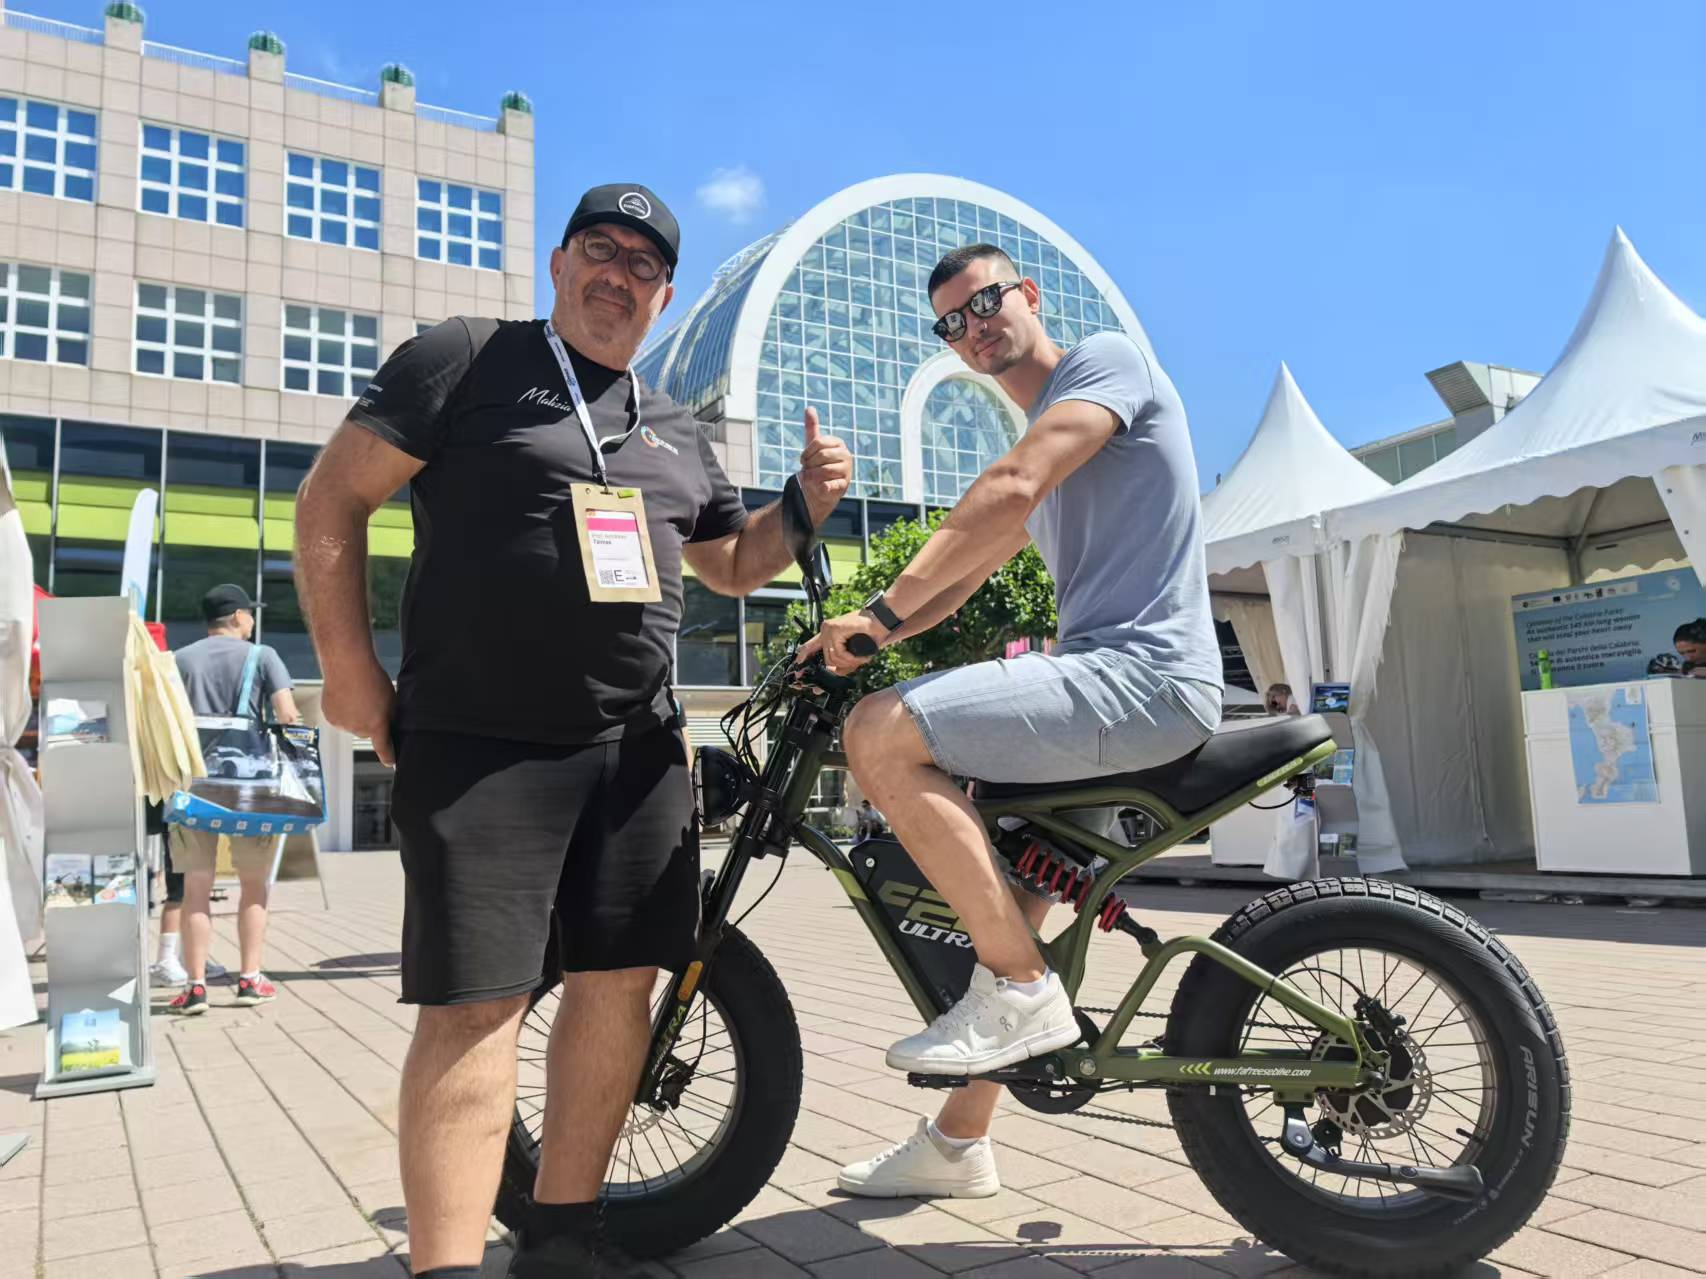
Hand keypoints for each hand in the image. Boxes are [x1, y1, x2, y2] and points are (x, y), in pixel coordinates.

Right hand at [320, 659, 397, 766]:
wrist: (347, 665)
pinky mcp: (330, 718)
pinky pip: (339, 719)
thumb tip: (390, 725)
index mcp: (376, 726)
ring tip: (356, 697)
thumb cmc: (372, 678)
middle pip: (367, 732)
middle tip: (370, 703)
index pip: (384, 748)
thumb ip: (390, 716)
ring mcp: (343, 725)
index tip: (391, 763)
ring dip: (355, 716)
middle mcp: (358, 729)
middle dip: (369, 722)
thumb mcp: (391, 699)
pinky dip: (342, 711)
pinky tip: (345, 696)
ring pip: (352, 725)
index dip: (389, 757)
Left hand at [796, 609, 886, 674]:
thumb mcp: (854, 652)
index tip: (798, 670)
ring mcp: (829, 628)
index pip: (808, 646)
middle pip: (826, 659)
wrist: (882, 620)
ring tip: (860, 659)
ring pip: (832, 658)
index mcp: (827, 633)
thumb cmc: (870, 634)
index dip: (802, 659)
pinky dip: (850, 658)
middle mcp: (826, 629)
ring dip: (849, 663)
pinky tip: (859, 656)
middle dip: (840, 668)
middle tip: (855, 665)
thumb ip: (843, 663)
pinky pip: (839, 653)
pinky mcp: (836, 629)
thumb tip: (834, 674)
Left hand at [798, 407, 851, 523]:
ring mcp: (847, 471)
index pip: (818, 442)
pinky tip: (821, 487)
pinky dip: (821, 487)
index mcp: (838, 443)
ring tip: (812, 478)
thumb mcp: (812, 446)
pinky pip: (829, 485)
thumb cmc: (815, 465)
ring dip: (812, 476)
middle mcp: (846, 456)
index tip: (803, 460)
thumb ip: (812, 427)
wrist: (817, 489)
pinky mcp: (843, 486)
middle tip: (808, 470)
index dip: (806, 452)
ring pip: (823, 470)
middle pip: (821, 455)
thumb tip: (809, 408)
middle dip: (810, 464)